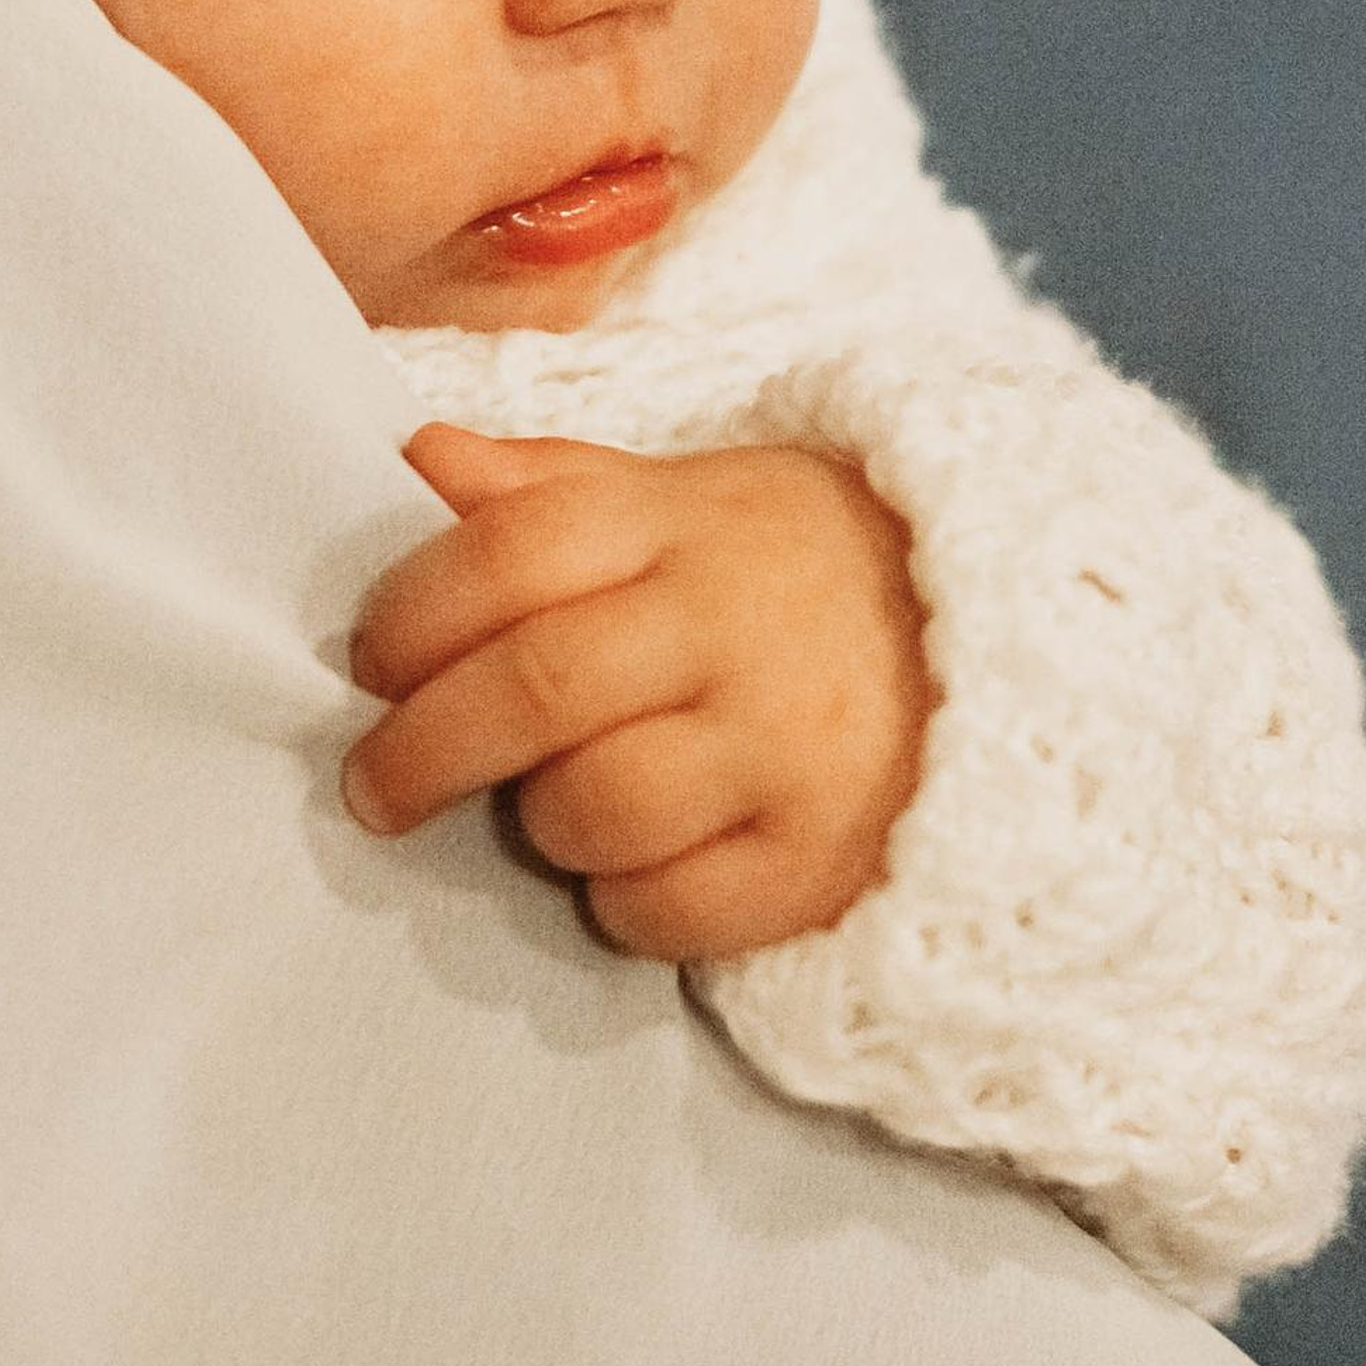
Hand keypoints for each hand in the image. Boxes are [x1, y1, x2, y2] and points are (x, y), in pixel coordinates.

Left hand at [345, 423, 933, 962]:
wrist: (995, 644)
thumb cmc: (787, 570)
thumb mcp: (681, 497)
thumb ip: (546, 487)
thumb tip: (414, 455)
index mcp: (683, 523)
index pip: (513, 551)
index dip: (413, 613)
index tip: (370, 663)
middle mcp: (734, 627)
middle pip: (537, 688)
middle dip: (424, 747)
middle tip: (376, 787)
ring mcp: (785, 747)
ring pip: (595, 811)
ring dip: (540, 825)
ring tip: (552, 806)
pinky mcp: (819, 858)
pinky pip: (668, 910)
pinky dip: (623, 901)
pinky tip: (635, 862)